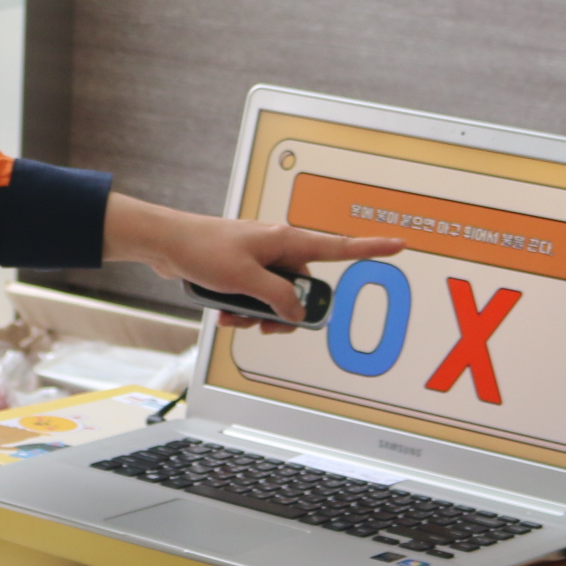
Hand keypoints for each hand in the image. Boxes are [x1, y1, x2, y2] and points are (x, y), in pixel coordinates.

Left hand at [104, 194, 404, 328]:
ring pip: (277, 298)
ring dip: (258, 315)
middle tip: (265, 325)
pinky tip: (223, 314)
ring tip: (234, 317)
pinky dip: (243, 309)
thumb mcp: (245, 280)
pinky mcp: (243, 270)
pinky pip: (256, 297)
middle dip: (285, 313)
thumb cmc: (203, 249)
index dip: (370, 248)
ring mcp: (261, 260)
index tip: (399, 245)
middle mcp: (278, 249)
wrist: (166, 242)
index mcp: (286, 241)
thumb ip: (278, 298)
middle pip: (303, 289)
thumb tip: (297, 312)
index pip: (337, 247)